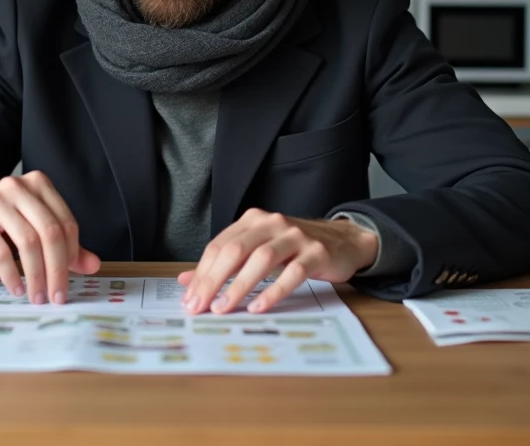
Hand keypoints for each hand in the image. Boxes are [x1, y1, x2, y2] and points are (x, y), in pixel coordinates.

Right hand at [0, 170, 100, 304]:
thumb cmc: (4, 223)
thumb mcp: (36, 228)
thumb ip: (65, 245)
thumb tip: (93, 265)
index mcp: (39, 184)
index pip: (65, 221)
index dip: (72, 252)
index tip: (71, 276)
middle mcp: (18, 187)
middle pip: (49, 232)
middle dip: (57, 268)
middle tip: (57, 295)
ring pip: (27, 242)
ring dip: (36, 275)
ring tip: (38, 296)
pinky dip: (11, 275)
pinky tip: (17, 288)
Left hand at [176, 208, 377, 314]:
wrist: (343, 241)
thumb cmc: (294, 248)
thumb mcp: (257, 249)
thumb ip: (224, 263)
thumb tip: (185, 281)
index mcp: (253, 220)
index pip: (220, 245)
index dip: (202, 272)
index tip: (190, 299)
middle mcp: (272, 223)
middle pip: (235, 250)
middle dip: (213, 279)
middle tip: (200, 306)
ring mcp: (296, 236)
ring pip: (262, 259)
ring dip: (239, 286)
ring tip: (223, 308)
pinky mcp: (316, 253)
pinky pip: (292, 273)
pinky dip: (273, 291)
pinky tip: (258, 306)